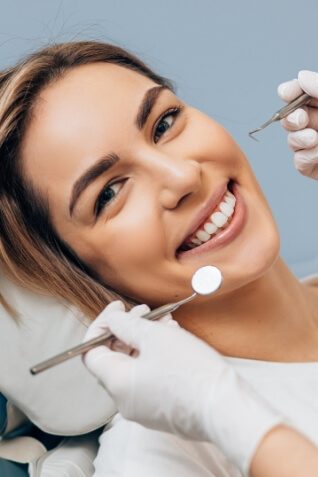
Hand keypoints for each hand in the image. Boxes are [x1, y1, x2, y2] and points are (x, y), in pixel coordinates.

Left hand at [83, 301, 282, 474]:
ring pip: (135, 365)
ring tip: (166, 322)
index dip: (101, 325)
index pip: (90, 352)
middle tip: (145, 311)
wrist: (226, 408)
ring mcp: (144, 408)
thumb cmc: (191, 372)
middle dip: (128, 329)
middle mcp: (124, 400)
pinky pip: (150, 378)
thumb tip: (112, 319)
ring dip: (145, 340)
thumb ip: (126, 325)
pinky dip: (156, 356)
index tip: (118, 309)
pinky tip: (174, 340)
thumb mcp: (155, 337)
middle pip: (114, 357)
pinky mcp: (162, 410)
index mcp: (117, 382)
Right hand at [278, 70, 317, 178]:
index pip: (302, 95)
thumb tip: (300, 76)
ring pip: (293, 140)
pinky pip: (299, 161)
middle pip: (291, 117)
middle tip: (301, 120)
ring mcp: (315, 147)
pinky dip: (308, 157)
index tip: (287, 92)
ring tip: (315, 140)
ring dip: (300, 139)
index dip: (291, 93)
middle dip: (291, 118)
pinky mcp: (313, 167)